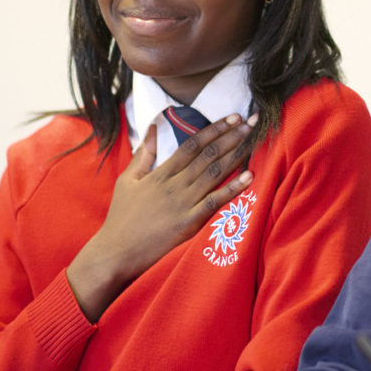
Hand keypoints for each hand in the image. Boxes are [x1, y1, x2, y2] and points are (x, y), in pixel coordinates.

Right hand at [67, 114, 255, 320]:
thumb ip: (143, 153)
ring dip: (237, 154)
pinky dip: (234, 188)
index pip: (193, 144)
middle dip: (232, 135)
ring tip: (255, 138)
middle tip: (253, 121)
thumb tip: (152, 126)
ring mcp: (183, 203)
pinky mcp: (190, 223)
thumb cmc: (122, 217)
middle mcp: (175, 184)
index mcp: (161, 173)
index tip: (233, 117)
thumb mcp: (128, 180)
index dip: (214, 128)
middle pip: (209, 154)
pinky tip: (250, 176)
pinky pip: (215, 202)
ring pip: (215, 173)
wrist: (115, 253)